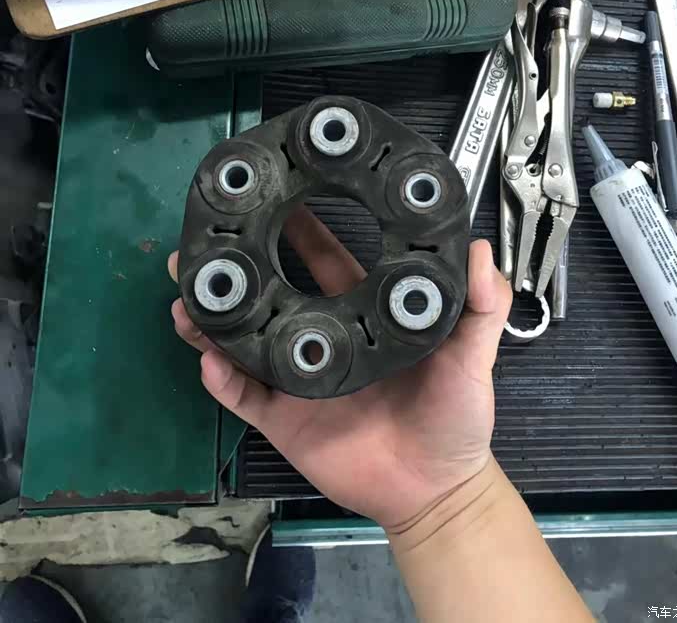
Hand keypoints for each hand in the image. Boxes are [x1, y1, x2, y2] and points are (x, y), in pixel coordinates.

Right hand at [168, 206, 510, 529]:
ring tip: (187, 296)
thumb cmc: (455, 418)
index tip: (277, 192)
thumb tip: (480, 247)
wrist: (436, 492)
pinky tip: (208, 358)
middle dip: (240, 263)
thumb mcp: (473, 357)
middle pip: (272, 290)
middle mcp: (322, 336)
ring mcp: (298, 378)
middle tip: (205, 240)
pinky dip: (222, 379)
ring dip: (214, 318)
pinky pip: (244, 397)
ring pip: (245, 340)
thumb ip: (482, 305)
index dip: (299, 227)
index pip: (323, 257)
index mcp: (360, 312)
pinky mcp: (283, 420)